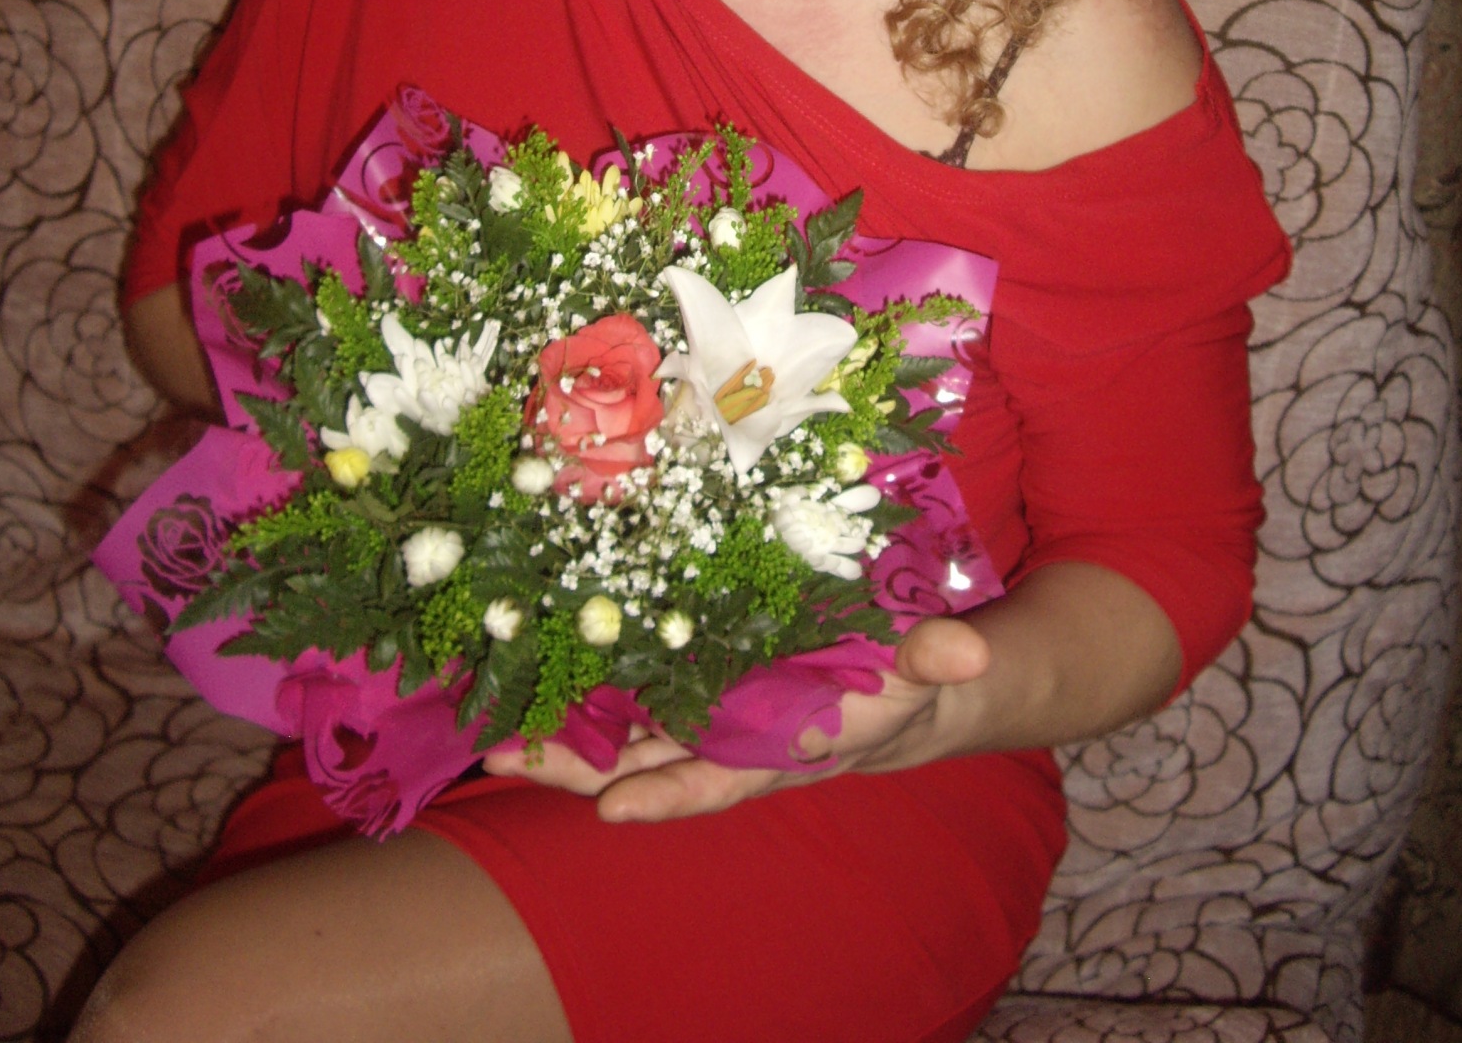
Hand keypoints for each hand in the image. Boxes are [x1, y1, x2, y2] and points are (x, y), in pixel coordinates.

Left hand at [480, 615, 991, 822]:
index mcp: (792, 743)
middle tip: (506, 753)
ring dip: (568, 732)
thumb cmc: (919, 676)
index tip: (614, 809)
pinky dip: (593, 683)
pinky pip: (640, 679)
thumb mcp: (934, 668)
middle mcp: (741, 735)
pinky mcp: (705, 667)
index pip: (724, 777)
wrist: (915, 674)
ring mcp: (717, 705)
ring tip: (495, 728)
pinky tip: (536, 669)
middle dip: (580, 767)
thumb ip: (942, 660)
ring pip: (632, 728)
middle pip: (651, 762)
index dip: (672, 793)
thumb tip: (966, 654)